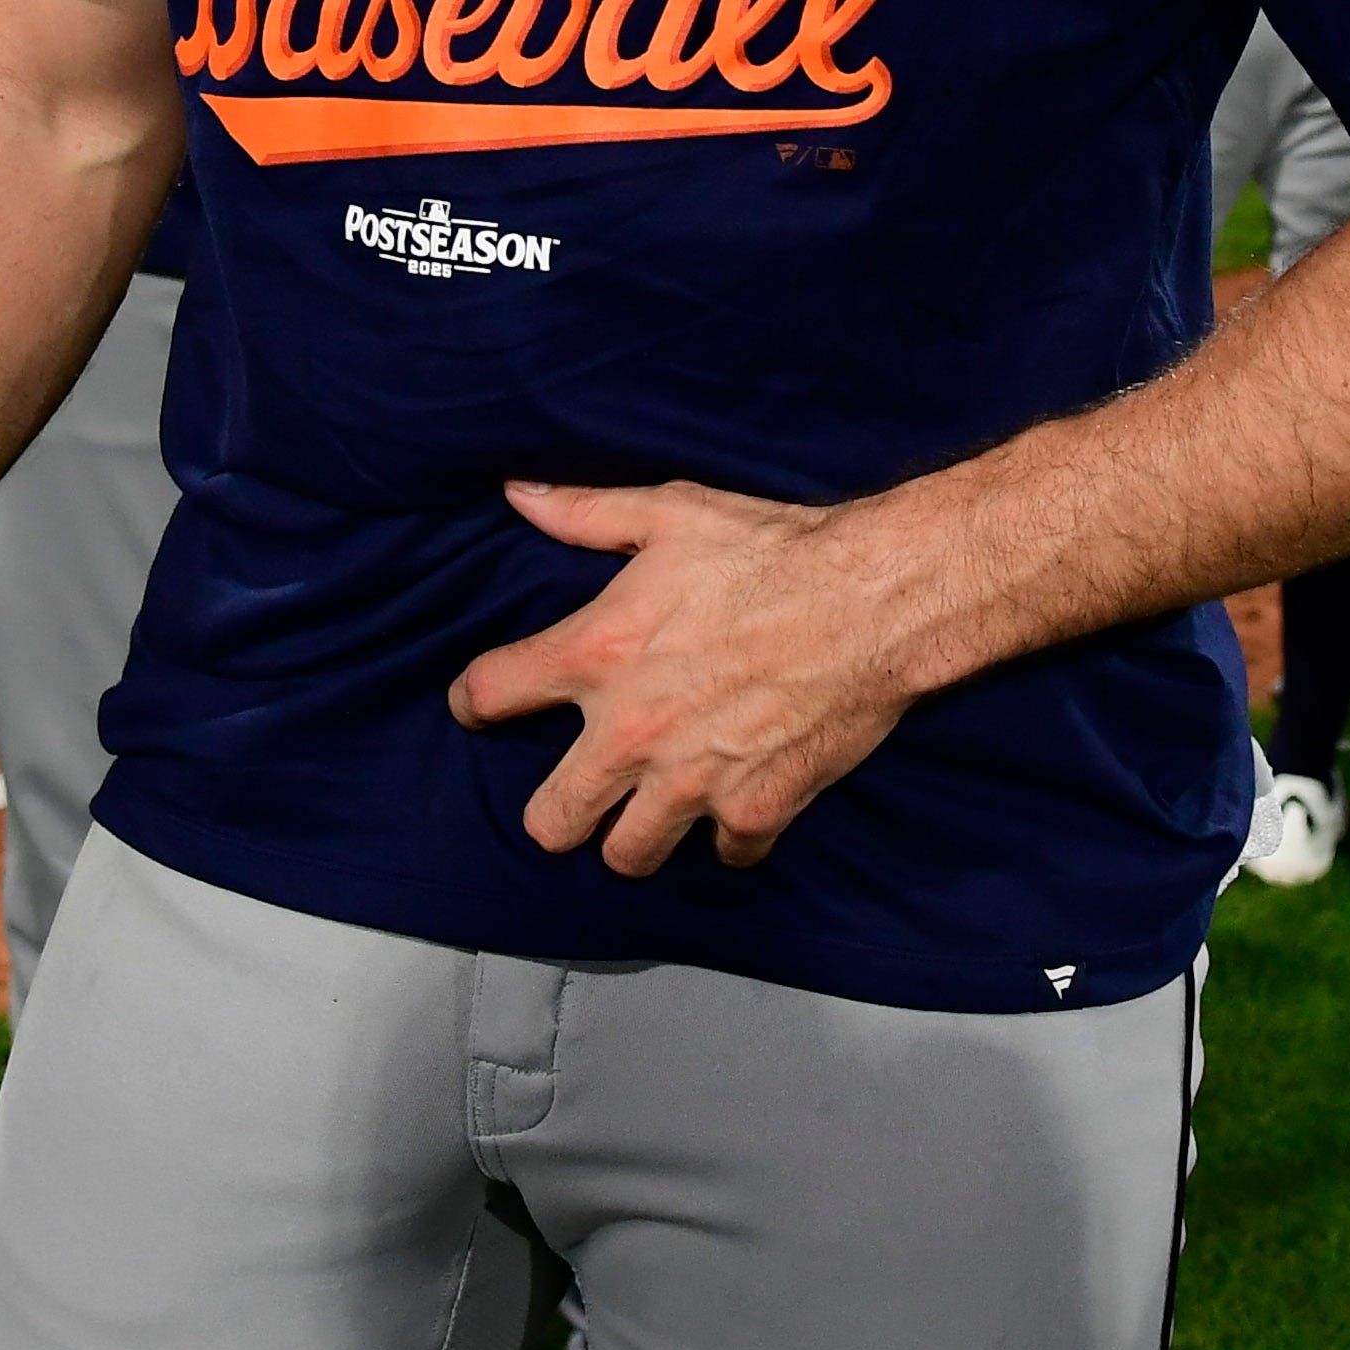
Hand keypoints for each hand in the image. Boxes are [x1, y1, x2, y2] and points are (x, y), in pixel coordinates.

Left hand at [446, 480, 920, 875]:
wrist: (873, 600)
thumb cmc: (771, 551)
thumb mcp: (671, 512)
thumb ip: (585, 512)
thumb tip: (518, 493)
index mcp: (596, 655)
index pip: (490, 694)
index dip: (476, 701)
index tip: (483, 706)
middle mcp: (630, 733)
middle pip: (550, 822)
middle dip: (558, 810)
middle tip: (580, 788)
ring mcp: (692, 782)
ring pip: (627, 856)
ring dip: (637, 834)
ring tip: (652, 808)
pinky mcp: (755, 810)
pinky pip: (723, 855)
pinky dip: (728, 835)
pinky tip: (736, 802)